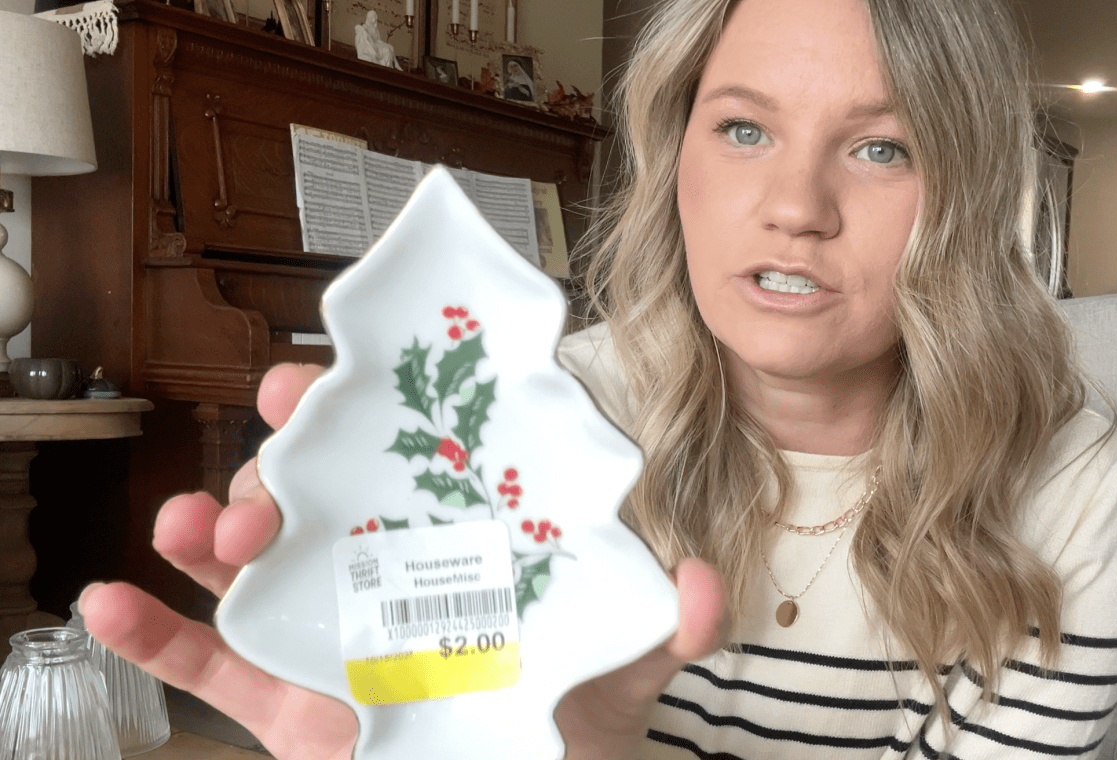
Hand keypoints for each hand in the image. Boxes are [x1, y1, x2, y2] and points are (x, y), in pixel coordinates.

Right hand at [78, 363, 725, 759]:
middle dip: (276, 465)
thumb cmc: (570, 702)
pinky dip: (152, 635)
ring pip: (248, 565)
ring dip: (203, 529)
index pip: (395, 449)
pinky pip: (206, 664)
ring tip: (184, 522)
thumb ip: (667, 620)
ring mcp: (325, 628)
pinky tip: (107, 601)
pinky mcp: (284, 702)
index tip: (319, 377)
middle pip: (311, 494)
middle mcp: (380, 566)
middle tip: (274, 460)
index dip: (352, 405)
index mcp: (450, 533)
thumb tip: (705, 584)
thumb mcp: (626, 654)